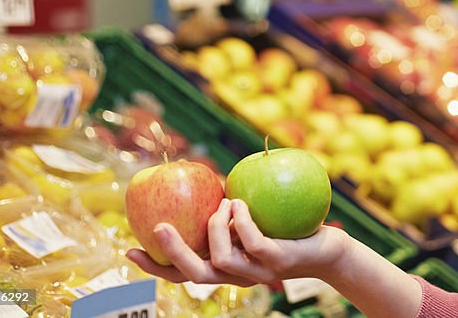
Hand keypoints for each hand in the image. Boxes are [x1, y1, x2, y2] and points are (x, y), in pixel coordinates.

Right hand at [126, 198, 348, 286]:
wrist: (327, 247)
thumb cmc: (287, 229)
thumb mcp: (252, 219)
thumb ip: (228, 211)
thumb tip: (204, 181)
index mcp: (226, 268)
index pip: (183, 275)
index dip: (155, 267)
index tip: (130, 250)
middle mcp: (237, 276)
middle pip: (195, 275)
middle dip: (173, 253)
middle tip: (159, 227)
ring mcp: (256, 272)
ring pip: (220, 258)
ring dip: (215, 226)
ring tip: (223, 202)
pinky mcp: (275, 261)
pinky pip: (251, 241)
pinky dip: (241, 220)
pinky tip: (239, 202)